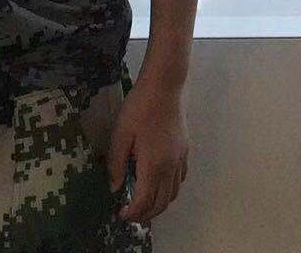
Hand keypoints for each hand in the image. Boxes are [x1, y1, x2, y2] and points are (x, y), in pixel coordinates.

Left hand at [105, 79, 188, 223]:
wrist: (164, 87)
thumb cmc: (139, 109)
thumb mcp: (120, 135)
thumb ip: (117, 164)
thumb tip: (115, 187)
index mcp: (153, 166)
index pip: (144, 201)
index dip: (133, 213)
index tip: (121, 214)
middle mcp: (170, 167)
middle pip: (162, 202)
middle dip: (147, 214)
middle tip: (131, 214)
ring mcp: (180, 159)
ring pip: (174, 193)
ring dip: (160, 204)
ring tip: (144, 203)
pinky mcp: (185, 150)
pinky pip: (180, 179)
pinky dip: (170, 189)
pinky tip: (159, 183)